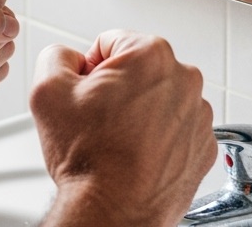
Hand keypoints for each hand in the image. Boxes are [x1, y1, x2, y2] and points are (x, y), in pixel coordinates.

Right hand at [32, 30, 216, 226]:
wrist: (112, 213)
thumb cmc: (88, 158)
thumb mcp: (47, 91)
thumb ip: (56, 56)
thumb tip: (68, 57)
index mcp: (152, 55)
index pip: (111, 42)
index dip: (89, 69)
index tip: (85, 94)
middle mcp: (185, 80)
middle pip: (139, 70)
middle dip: (117, 89)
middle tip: (98, 120)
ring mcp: (199, 115)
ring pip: (159, 100)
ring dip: (140, 113)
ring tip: (117, 141)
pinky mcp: (204, 147)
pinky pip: (177, 130)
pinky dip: (158, 139)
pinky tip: (137, 155)